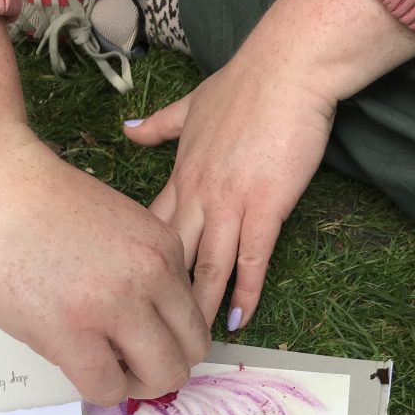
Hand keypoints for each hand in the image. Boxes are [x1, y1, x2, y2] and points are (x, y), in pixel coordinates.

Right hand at [0, 18, 208, 405]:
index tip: (140, 337)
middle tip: (128, 363)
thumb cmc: (33, 200)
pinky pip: (106, 388)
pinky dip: (98, 388)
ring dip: (136, 384)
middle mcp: (151, 276)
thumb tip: (138, 321)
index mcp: (164, 247)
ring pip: (162, 377)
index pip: (194, 314)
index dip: (169, 335)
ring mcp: (113, 306)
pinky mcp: (69, 333)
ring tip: (105, 369)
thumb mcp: (115, 228)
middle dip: (163, 366)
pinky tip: (76, 365)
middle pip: (192, 352)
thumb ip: (136, 271)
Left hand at [126, 57, 334, 329]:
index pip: (151, 229)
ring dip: (197, 308)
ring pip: (207, 267)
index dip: (139, 263)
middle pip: (171, 259)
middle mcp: (198, 195)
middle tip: (149, 332)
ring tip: (189, 345)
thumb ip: (160, 125)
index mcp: (181, 175)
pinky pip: (252, 260)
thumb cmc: (245, 85)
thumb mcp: (192, 105)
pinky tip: (238, 321)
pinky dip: (245, 293)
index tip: (126, 292)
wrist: (287, 69)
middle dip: (160, 298)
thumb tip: (128, 129)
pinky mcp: (265, 207)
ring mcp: (230, 203)